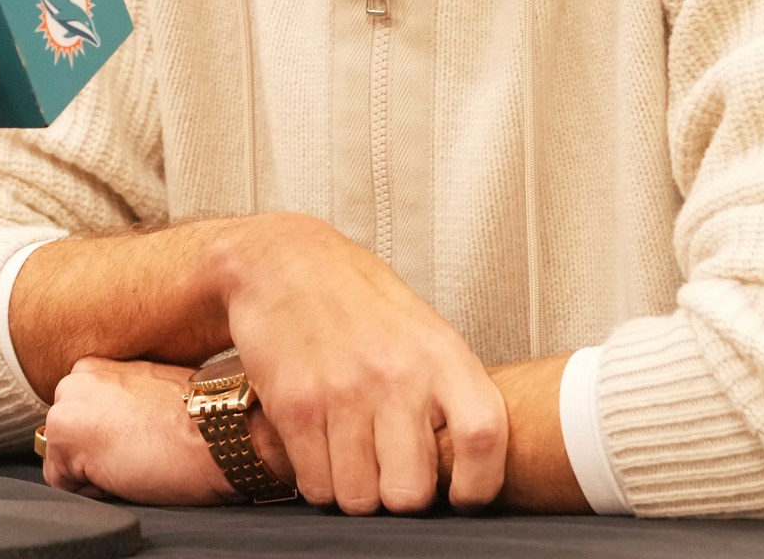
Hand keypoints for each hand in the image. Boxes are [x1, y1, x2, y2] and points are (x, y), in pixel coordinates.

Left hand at [40, 358, 239, 504]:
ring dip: (94, 473)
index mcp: (97, 367)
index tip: (139, 441)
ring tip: (135, 462)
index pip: (82, 419)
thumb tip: (112, 431)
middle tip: (137, 454)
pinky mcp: (64, 435)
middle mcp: (75, 379)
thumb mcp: (152, 394)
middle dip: (94, 456)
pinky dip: (92, 491)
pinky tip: (126, 473)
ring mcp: (66, 405)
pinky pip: (64, 483)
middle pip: (68, 439)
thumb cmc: (200, 417)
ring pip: (64, 461)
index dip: (108, 441)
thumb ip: (121, 403)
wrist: (220, 428)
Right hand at [215, 213, 506, 513]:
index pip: (481, 437)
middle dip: (399, 495)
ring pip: (359, 500)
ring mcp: (342, 393)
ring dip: (353, 489)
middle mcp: (395, 375)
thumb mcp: (424, 330)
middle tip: (389, 471)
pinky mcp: (295, 406)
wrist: (282, 262)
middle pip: (411, 493)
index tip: (462, 495)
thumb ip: (450, 391)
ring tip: (350, 454)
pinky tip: (320, 446)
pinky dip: (317, 479)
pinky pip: (314, 484)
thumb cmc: (357, 300)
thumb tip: (466, 464)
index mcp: (440, 356)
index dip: (479, 484)